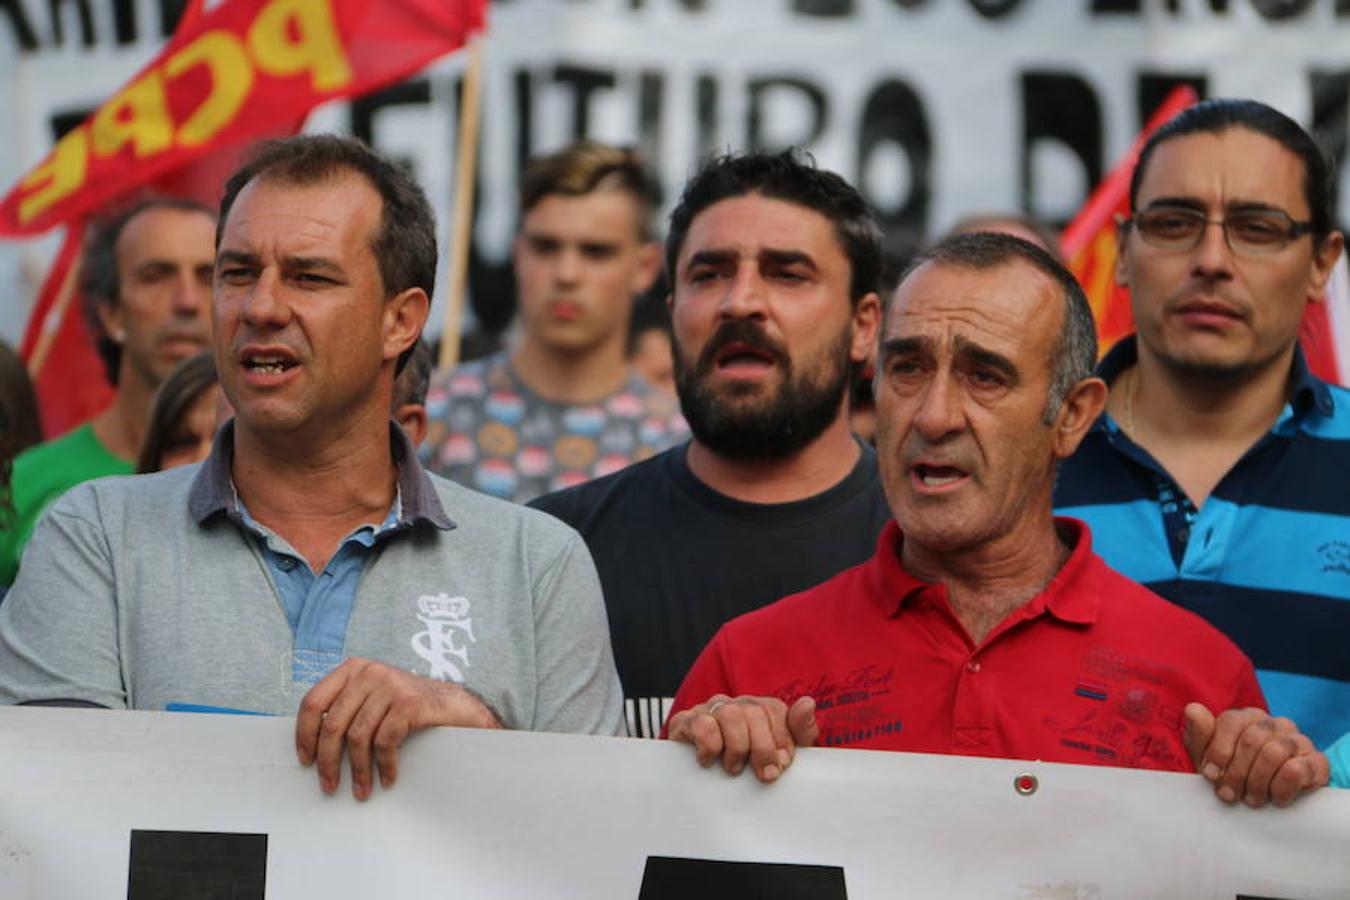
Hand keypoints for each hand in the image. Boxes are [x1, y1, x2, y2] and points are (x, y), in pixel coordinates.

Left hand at [295, 657, 500, 799]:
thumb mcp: (372, 696)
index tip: (306, 760)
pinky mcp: (409, 702)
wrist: (454, 704)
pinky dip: (384, 765)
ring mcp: (390, 685)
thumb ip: (346, 707)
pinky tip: (387, 778)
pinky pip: (385, 741)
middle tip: (329, 785)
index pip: (313, 701)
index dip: (304, 734)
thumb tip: (312, 743)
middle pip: (333, 724)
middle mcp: (369, 672)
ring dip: (358, 770)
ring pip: (358, 737)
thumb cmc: (408, 707)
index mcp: (353, 669)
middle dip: (328, 761)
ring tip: (361, 790)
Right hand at [666, 694, 818, 782]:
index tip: (783, 765)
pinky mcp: (685, 722)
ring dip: (737, 747)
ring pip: (729, 714)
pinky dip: (709, 745)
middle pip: (754, 711)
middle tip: (765, 775)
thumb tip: (808, 703)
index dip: (781, 738)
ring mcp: (709, 710)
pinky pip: (701, 724)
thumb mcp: (780, 755)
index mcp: (758, 708)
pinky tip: (709, 761)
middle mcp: (734, 704)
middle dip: (763, 747)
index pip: (775, 709)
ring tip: (735, 769)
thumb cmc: (747, 768)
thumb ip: (800, 731)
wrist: (700, 784)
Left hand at [1183, 703, 1328, 807]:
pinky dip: (1281, 788)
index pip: (1230, 722)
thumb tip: (1192, 709)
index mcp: (1247, 717)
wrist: (1271, 799)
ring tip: (1251, 799)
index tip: (1209, 775)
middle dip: (1235, 772)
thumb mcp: (1208, 756)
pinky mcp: (1317, 762)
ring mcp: (1298, 740)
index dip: (1217, 751)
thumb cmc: (1233, 772)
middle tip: (1228, 795)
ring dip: (1257, 782)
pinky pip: (1296, 769)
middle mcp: (1275, 723)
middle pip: (1251, 740)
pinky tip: (1275, 799)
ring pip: (1274, 753)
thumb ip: (1199, 734)